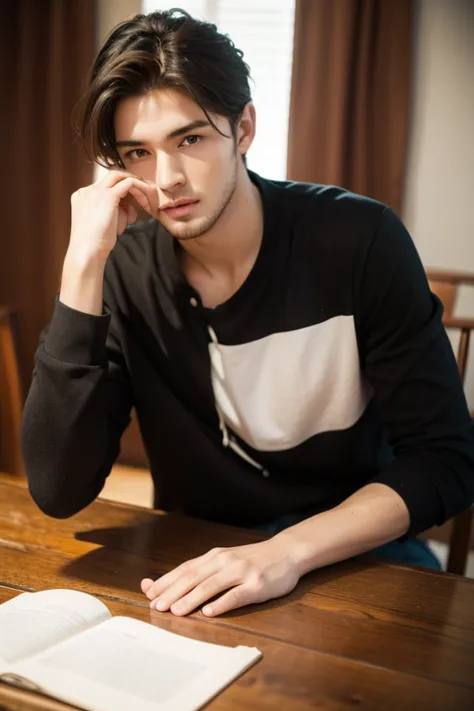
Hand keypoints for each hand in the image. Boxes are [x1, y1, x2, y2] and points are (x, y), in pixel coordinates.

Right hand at [68, 169, 158, 262]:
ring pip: (120, 177)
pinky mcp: (108, 196)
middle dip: (128, 183)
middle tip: (144, 189)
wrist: (86, 252)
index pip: (103, 185)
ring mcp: (96, 192)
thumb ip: (110, 212)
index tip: (132, 198)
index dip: (120, 190)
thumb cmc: (95, 244)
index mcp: (81, 197)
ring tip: (146, 199)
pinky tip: (148, 195)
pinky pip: (128, 184)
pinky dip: (139, 188)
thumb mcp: (100, 224)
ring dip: (134, 188)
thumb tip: (128, 210)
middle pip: (111, 177)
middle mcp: (87, 190)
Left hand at [140, 536, 300, 617]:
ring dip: (191, 599)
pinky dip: (221, 603)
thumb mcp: (226, 560)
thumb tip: (174, 584)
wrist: (286, 551)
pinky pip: (237, 595)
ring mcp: (241, 571)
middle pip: (193, 577)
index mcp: (214, 556)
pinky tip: (210, 612)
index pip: (184, 569)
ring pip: (211, 585)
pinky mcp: (257, 584)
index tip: (148, 593)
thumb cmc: (252, 559)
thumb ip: (204, 571)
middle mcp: (225, 561)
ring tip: (176, 611)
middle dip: (172, 592)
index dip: (166, 581)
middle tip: (156, 606)